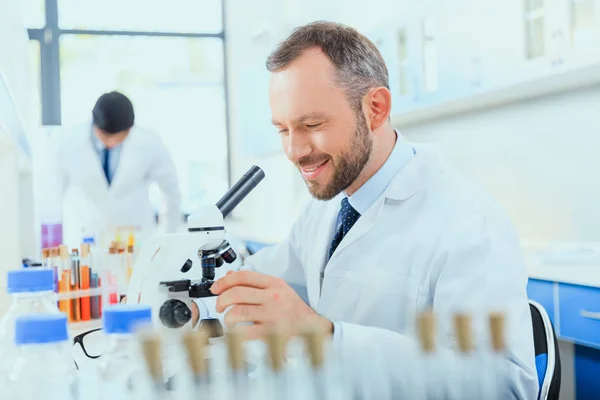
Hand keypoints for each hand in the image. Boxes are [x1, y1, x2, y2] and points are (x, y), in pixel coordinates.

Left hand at [210, 270, 332, 340]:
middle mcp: (273, 297)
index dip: (224, 281)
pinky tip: (234, 333)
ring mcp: (272, 315)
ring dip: (227, 317)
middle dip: (221, 300)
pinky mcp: (271, 333)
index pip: (243, 276)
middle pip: (237, 293)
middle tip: (220, 306)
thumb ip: (254, 282)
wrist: (313, 326)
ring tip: (229, 320)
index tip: (216, 289)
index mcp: (274, 283)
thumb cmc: (293, 308)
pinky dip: (234, 333)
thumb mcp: (277, 288)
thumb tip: (229, 276)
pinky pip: (245, 332)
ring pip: (238, 312)